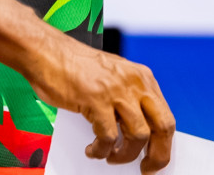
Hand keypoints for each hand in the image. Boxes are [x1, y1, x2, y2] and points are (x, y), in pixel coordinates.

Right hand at [23, 31, 174, 172]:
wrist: (47, 51)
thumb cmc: (75, 66)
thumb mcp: (114, 76)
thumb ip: (131, 98)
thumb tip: (141, 131)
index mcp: (142, 77)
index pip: (166, 117)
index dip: (164, 143)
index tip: (156, 157)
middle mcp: (134, 82)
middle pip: (161, 127)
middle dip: (157, 155)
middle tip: (146, 168)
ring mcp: (116, 90)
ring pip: (138, 136)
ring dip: (125, 155)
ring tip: (111, 156)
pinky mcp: (96, 100)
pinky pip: (108, 138)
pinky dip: (101, 150)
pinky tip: (92, 149)